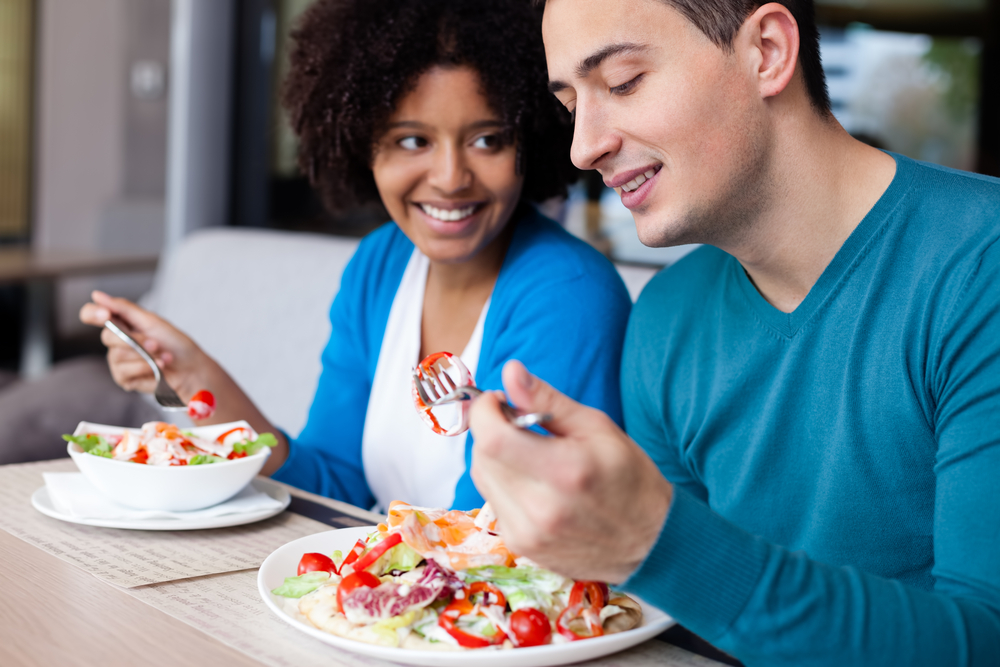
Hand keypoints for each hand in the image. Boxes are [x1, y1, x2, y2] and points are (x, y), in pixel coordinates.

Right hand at [79, 291, 207, 400]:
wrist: (191, 368)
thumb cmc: (174, 343)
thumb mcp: (151, 321)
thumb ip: (123, 308)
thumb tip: (97, 295)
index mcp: (120, 323)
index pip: (91, 314)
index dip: (93, 313)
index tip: (106, 315)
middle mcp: (115, 341)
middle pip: (107, 337)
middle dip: (136, 340)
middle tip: (156, 343)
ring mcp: (117, 360)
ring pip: (118, 356)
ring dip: (145, 356)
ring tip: (163, 356)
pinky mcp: (123, 378)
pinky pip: (125, 372)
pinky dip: (145, 368)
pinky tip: (158, 367)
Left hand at [469, 360, 672, 583]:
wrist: (651, 541)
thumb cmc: (630, 479)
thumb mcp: (596, 428)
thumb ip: (547, 400)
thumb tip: (511, 371)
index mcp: (565, 472)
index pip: (493, 438)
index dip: (485, 412)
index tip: (497, 400)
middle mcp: (541, 509)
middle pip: (483, 457)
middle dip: (490, 429)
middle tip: (515, 421)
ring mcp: (528, 534)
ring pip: (482, 479)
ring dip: (494, 456)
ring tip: (526, 450)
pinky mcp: (522, 547)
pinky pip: (493, 501)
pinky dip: (503, 481)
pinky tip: (531, 479)